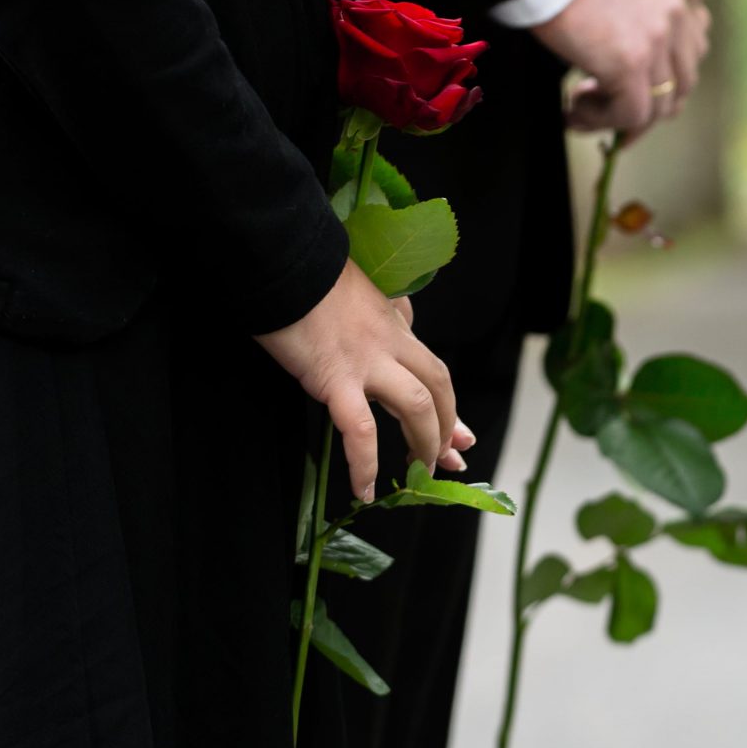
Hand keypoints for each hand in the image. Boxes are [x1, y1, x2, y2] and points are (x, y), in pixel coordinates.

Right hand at [255, 260, 473, 500]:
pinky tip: (365, 489)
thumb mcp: (360, 290)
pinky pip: (360, 429)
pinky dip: (365, 463)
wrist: (285, 258)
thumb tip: (399, 316)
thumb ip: (383, 309)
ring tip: (420, 473)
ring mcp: (367, 360)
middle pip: (438, 389)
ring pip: (417, 406)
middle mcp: (392, 342)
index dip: (451, 408)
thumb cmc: (310, 274)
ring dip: (425, 443)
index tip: (461, 437)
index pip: (433, 370)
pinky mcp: (335, 377)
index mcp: (395, 323)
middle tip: (452, 459)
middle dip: (448, 428)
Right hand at [531, 0, 710, 143]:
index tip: (639, 79)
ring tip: (583, 108)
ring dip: (623, 116)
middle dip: (652, 101)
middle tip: (613, 106)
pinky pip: (632, 114)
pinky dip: (603, 122)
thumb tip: (615, 15)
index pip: (694, 41)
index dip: (668, 68)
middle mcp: (679, 14)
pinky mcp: (632, 65)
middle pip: (684, 79)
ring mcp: (659, 41)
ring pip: (661, 104)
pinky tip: (574, 112)